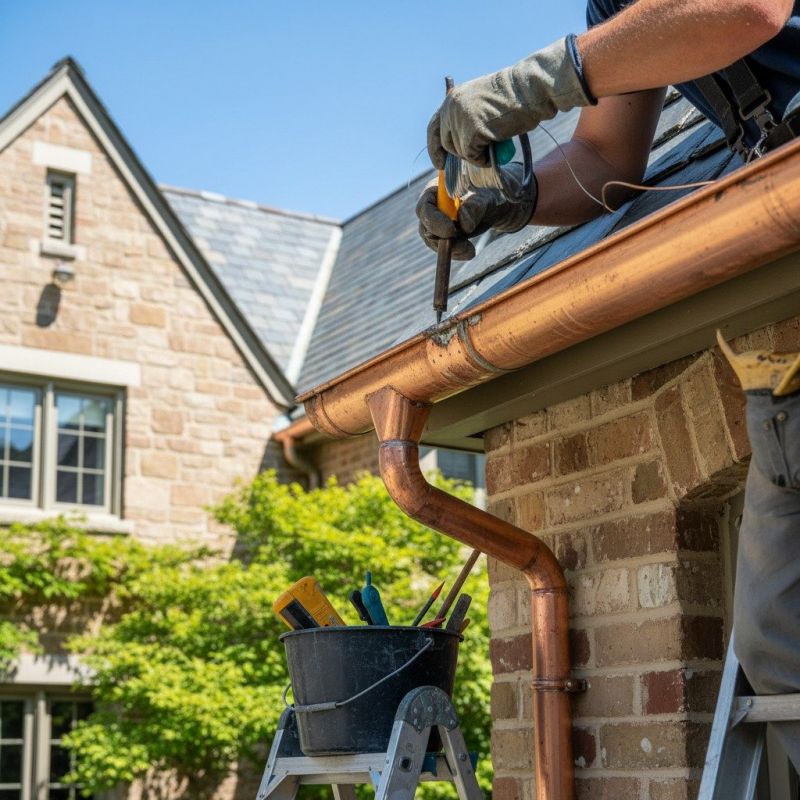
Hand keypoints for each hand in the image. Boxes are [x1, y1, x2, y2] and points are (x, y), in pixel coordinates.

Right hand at [416, 164, 537, 260]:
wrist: (498, 202)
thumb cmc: (491, 191)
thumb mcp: (486, 197)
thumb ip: (474, 207)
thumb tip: (464, 224)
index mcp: (438, 189)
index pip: (425, 206)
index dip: (434, 221)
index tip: (451, 231)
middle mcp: (433, 206)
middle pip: (426, 226)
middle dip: (443, 239)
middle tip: (464, 246)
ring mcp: (437, 221)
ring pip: (433, 240)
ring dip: (451, 249)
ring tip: (470, 251)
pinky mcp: (444, 234)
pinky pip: (444, 247)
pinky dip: (456, 252)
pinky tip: (470, 252)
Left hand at [427, 36, 592, 168]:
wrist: (529, 89)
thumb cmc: (514, 97)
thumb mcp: (481, 103)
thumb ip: (466, 119)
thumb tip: (460, 145)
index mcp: (452, 99)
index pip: (433, 128)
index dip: (435, 148)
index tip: (440, 163)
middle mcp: (451, 108)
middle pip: (446, 144)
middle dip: (459, 155)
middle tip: (475, 159)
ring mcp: (460, 119)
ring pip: (461, 152)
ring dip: (477, 155)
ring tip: (494, 145)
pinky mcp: (472, 131)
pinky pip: (473, 157)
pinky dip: (484, 159)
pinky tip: (497, 148)